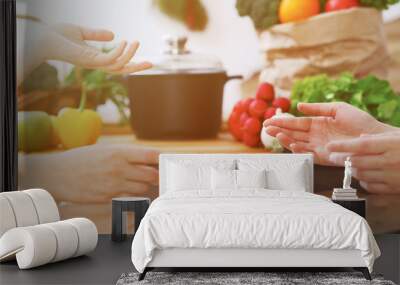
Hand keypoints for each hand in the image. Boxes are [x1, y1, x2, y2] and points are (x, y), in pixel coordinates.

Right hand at [19, 144, 159, 202]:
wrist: (58, 174)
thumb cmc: (82, 159)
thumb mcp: (105, 150)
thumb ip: (126, 155)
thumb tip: (147, 159)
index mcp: (119, 152)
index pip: (150, 156)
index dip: (162, 160)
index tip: (167, 162)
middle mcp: (120, 168)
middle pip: (152, 174)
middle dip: (157, 175)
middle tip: (160, 176)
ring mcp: (115, 184)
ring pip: (143, 188)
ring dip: (146, 186)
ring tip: (143, 183)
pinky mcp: (109, 197)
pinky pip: (130, 197)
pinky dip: (134, 194)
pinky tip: (131, 190)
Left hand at [47, 23, 151, 73]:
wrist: (41, 37)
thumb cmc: (57, 35)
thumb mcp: (81, 32)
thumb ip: (97, 34)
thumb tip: (113, 35)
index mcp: (95, 58)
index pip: (117, 63)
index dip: (131, 62)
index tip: (144, 59)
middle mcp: (96, 64)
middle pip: (121, 70)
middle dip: (137, 67)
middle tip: (152, 63)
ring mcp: (93, 63)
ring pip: (118, 65)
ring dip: (130, 55)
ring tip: (136, 41)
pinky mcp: (90, 60)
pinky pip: (110, 59)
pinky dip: (119, 52)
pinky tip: (124, 41)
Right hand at [263, 102, 394, 165]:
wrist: (374, 136)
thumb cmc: (360, 121)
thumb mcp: (338, 109)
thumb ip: (318, 108)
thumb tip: (299, 106)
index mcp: (318, 123)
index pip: (296, 123)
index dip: (283, 121)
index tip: (270, 120)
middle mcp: (316, 136)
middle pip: (293, 133)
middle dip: (279, 130)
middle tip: (266, 128)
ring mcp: (319, 146)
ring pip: (297, 143)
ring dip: (285, 139)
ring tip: (275, 134)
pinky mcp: (324, 157)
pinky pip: (307, 154)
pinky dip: (298, 150)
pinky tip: (290, 144)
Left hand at [327, 132, 399, 194]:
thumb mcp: (399, 136)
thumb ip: (380, 137)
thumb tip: (361, 137)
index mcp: (391, 145)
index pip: (361, 145)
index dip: (342, 146)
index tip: (329, 146)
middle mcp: (390, 161)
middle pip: (357, 162)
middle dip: (341, 159)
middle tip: (332, 157)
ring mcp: (392, 176)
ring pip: (361, 175)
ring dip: (351, 170)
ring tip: (347, 166)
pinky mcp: (394, 188)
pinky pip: (371, 187)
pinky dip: (363, 182)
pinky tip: (362, 177)